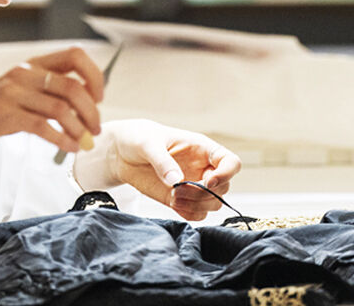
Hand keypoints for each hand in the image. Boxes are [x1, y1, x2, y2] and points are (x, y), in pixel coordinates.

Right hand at [0, 46, 103, 152]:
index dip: (95, 75)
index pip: (75, 55)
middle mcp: (24, 73)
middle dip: (92, 112)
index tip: (99, 98)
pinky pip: (43, 127)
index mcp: (32, 64)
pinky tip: (69, 148)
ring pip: (62, 109)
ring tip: (84, 141)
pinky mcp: (3, 115)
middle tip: (95, 130)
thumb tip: (90, 106)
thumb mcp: (21, 90)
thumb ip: (49, 92)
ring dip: (80, 129)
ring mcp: (12, 93)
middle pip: (74, 87)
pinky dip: (63, 140)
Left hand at [74, 119, 241, 220]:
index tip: (208, 181)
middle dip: (205, 194)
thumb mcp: (148, 143)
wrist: (122, 153)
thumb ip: (163, 161)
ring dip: (197, 205)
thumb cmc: (139, 138)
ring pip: (213, 204)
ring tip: (174, 197)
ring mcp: (193, 186)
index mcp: (203, 149)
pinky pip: (196, 214)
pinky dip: (189, 214)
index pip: (231, 163)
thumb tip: (176, 181)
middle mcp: (203, 168)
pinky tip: (173, 205)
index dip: (226, 174)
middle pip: (224, 188)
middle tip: (180, 190)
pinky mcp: (181, 200)